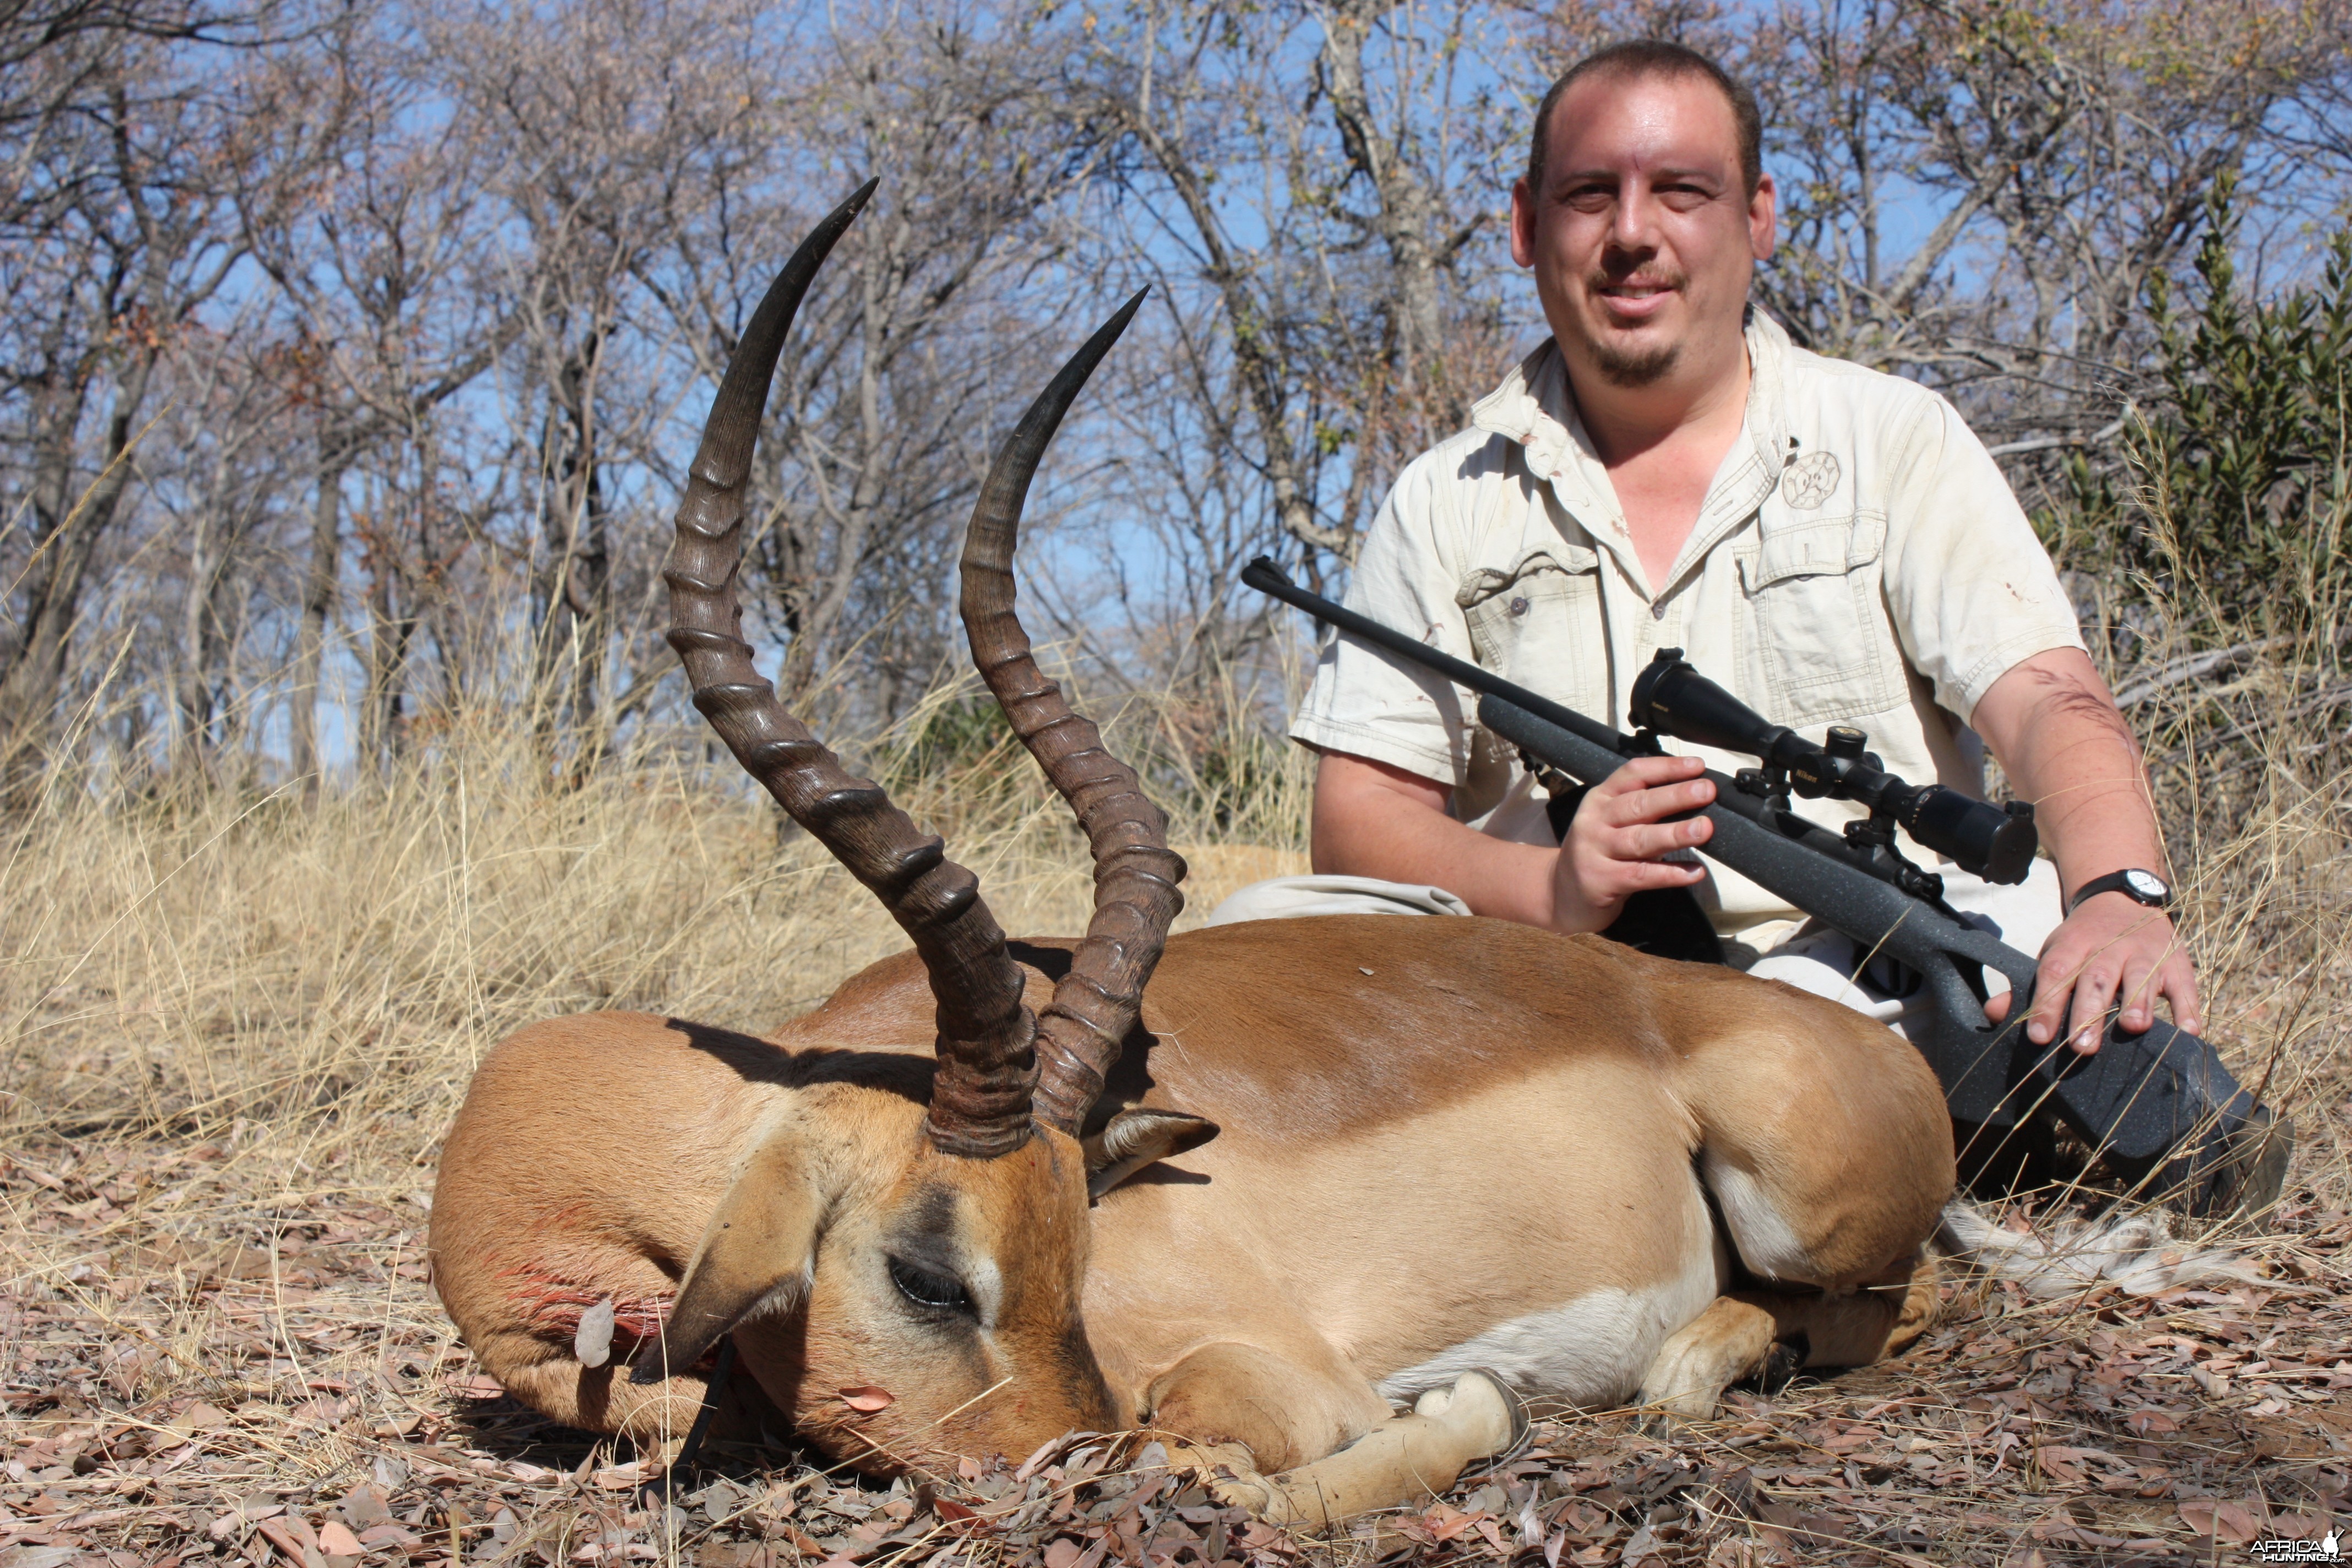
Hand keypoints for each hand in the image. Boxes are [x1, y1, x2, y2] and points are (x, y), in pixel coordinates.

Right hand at [1551, 755, 1714, 932]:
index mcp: (1601, 798)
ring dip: (1675, 833)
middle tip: (1706, 791)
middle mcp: (1596, 821)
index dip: (1666, 768)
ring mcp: (1595, 851)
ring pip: (1640, 839)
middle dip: (1675, 796)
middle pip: (1638, 804)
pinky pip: (1641, 875)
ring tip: (1704, 829)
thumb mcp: (1609, 820)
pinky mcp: (1601, 881)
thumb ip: (1642, 807)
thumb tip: (1694, 795)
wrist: (1560, 893)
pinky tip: (1694, 872)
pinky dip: (1670, 874)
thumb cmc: (1598, 852)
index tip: (1697, 766)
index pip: (1633, 774)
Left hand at [1982, 892, 2200, 1052]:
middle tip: (2082, 1047)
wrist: (2124, 899)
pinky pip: (2185, 987)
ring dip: (2138, 1003)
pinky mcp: (2177, 963)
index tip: (2039, 1037)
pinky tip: (2188, 1032)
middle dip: (2089, 1013)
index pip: (2055, 974)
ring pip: (2141, 979)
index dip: (2046, 1005)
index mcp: (2073, 946)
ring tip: (2134, 1028)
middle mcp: (2110, 949)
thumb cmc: (2083, 940)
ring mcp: (2146, 955)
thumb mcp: (2053, 953)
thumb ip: (2027, 988)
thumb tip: (1994, 1014)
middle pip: (2097, 980)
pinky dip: (2187, 1009)